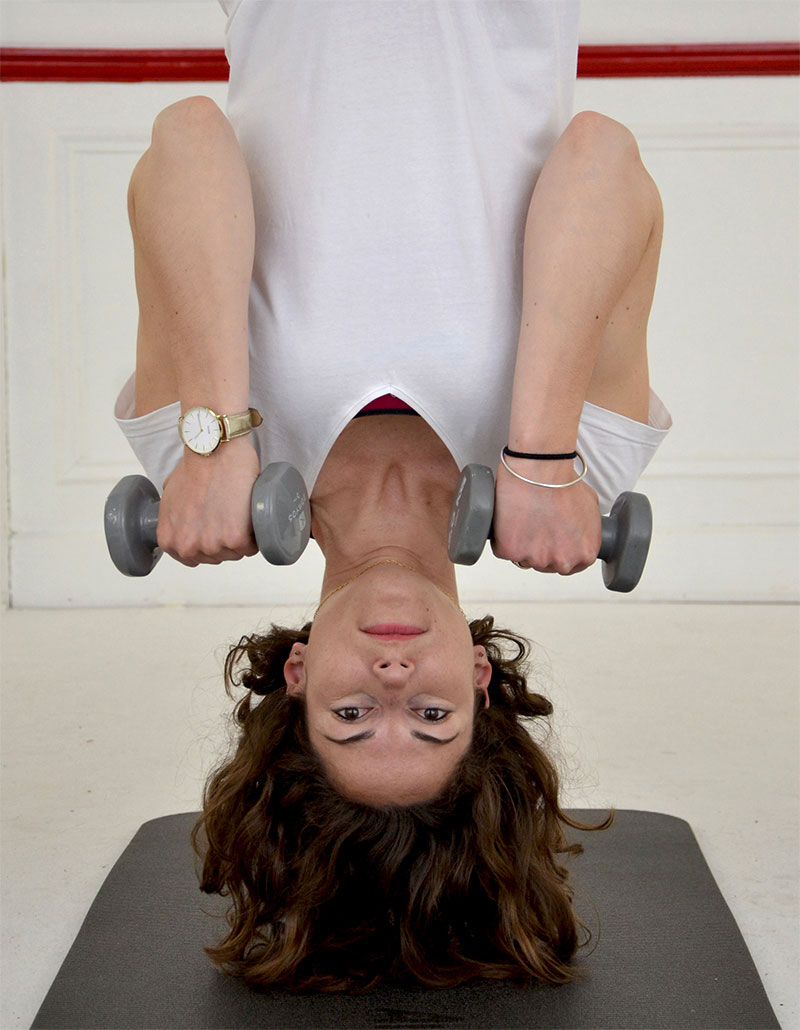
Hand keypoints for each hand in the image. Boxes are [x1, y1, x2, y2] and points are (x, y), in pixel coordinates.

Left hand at [157, 436, 259, 565]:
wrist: (214, 449)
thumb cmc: (196, 465)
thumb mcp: (170, 495)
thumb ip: (172, 515)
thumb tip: (182, 518)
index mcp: (170, 540)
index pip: (194, 557)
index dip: (208, 541)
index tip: (216, 525)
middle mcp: (188, 546)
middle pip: (216, 556)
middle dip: (225, 539)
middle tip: (230, 514)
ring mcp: (211, 544)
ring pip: (236, 553)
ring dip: (243, 537)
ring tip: (241, 512)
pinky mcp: (235, 538)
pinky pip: (252, 546)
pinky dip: (257, 534)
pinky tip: (251, 515)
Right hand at [491, 459, 601, 574]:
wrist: (541, 468)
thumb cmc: (564, 482)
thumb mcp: (591, 508)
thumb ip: (588, 530)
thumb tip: (579, 534)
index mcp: (585, 553)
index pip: (570, 566)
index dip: (558, 552)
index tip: (551, 540)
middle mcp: (563, 561)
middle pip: (546, 565)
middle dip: (540, 549)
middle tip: (535, 525)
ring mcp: (536, 558)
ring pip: (523, 559)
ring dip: (521, 544)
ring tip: (522, 519)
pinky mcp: (511, 551)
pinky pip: (502, 551)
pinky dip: (502, 538)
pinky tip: (509, 520)